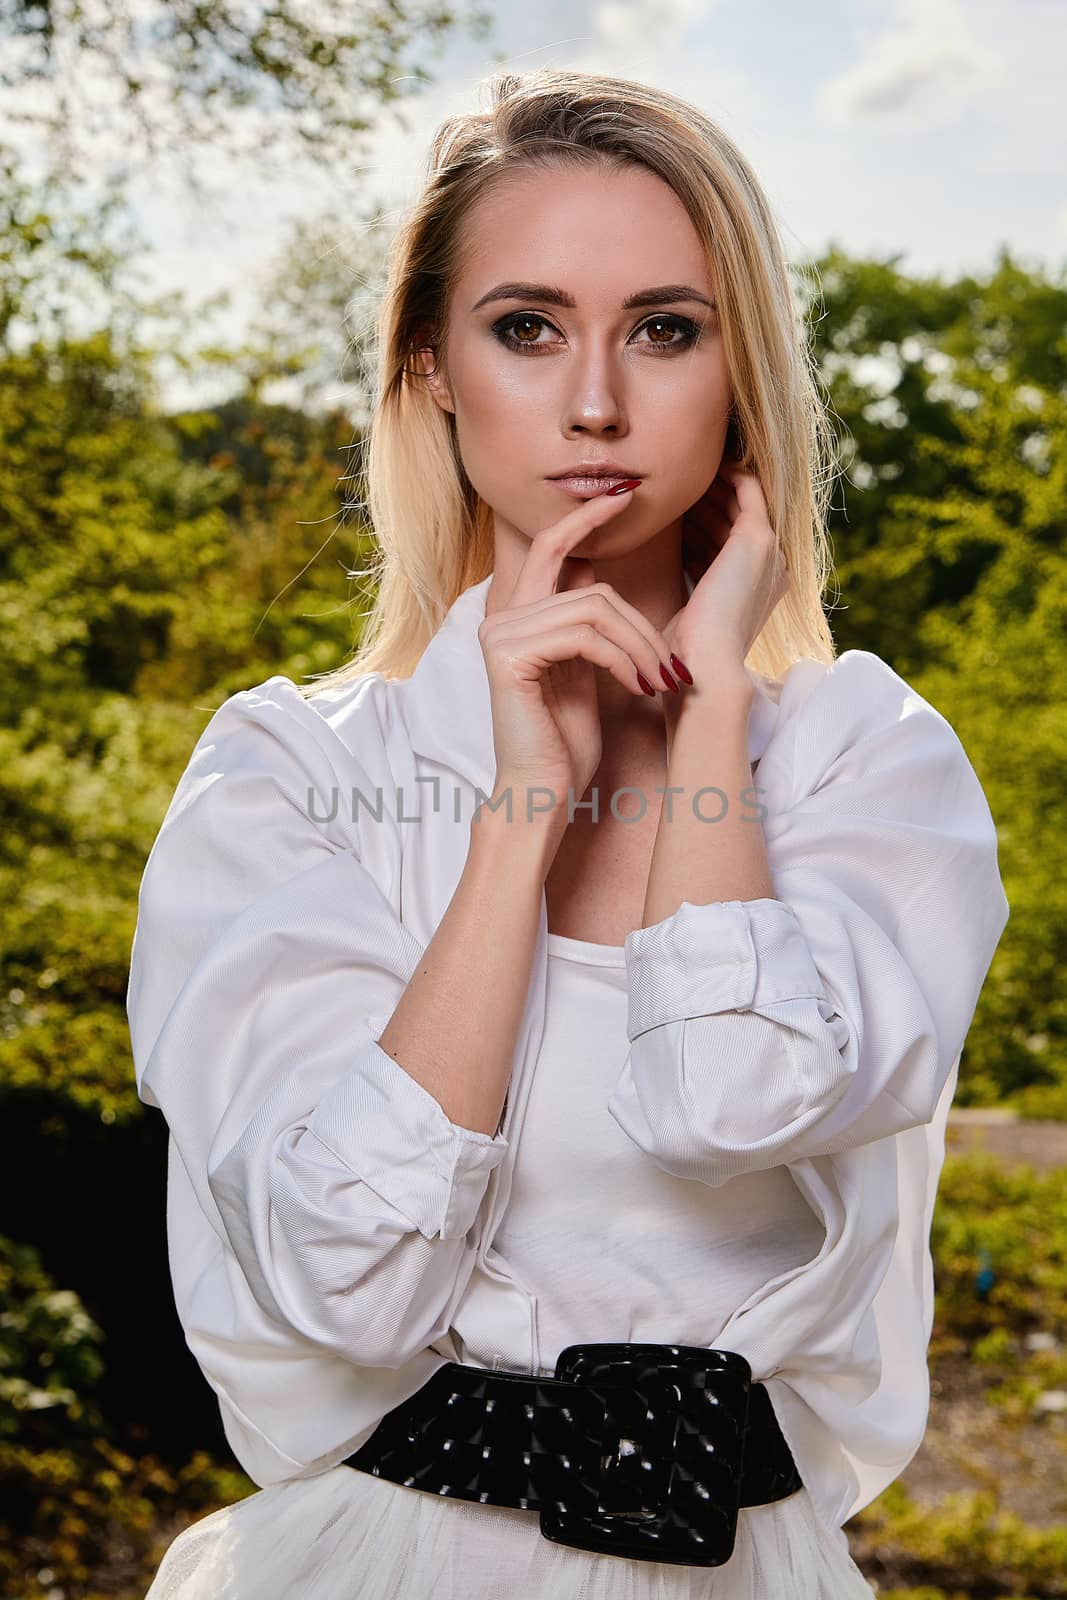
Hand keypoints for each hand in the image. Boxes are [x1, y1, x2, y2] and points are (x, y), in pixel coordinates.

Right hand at [478, 483, 686, 823]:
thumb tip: (600, 578)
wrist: (542, 792)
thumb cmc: (567, 742)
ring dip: (641, 648)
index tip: (625, 496)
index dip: (587, 518)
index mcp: (520, 617)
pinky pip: (585, 636)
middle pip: (592, 589)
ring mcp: (502, 635)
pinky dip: (623, 660)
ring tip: (661, 684)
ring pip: (595, 610)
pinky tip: (639, 688)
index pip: (553, 547)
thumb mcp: (585, 672)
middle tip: (673, 668)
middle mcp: (503, 618)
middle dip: (642, 626)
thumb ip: (588, 626)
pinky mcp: (509, 657)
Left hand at [663, 457, 790, 677]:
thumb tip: (671, 557)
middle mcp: (772, 569)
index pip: (726, 544)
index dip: (696, 524)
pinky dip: (726, 473)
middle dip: (702, 501)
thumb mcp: (691, 607)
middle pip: (733, 520)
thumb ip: (691, 580)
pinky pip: (747, 487)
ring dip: (708, 486)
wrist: (704, 669)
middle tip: (669, 486)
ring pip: (738, 501)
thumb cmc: (685, 653)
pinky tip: (699, 467)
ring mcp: (770, 553)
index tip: (665, 513)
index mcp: (758, 589)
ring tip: (675, 475)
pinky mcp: (759, 538)